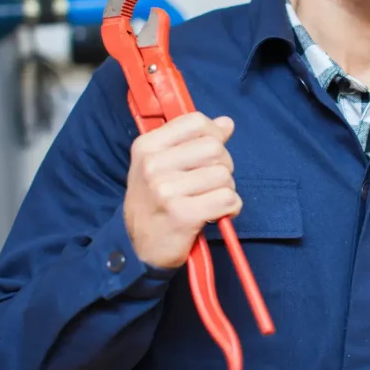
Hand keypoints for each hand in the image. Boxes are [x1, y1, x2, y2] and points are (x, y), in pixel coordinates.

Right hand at [123, 112, 241, 269]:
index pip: (196, 121)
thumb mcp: (162, 164)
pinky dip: (231, 208)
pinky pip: (227, 199)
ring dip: (226, 190)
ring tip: (209, 200)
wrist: (138, 248)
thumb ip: (193, 140)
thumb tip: (227, 123)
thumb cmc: (155, 202)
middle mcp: (152, 165)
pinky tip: (216, 214)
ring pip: (224, 175)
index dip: (213, 135)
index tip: (210, 153)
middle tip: (209, 183)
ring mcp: (165, 190)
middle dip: (223, 166)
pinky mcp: (182, 214)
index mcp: (147, 146)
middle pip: (214, 148)